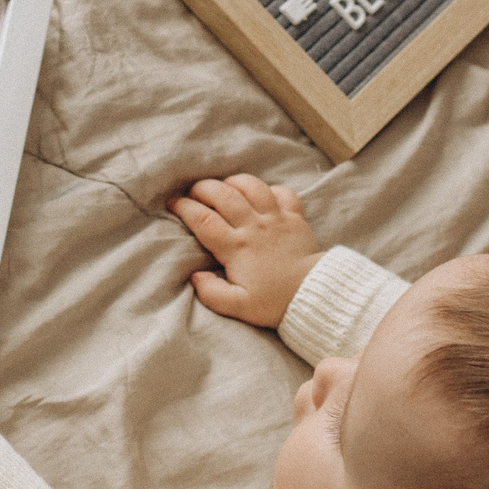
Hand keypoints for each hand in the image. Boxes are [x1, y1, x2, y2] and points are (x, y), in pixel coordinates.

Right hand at [170, 174, 319, 327]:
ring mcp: (276, 218)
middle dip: (202, 188)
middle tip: (193, 193)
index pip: (203, 219)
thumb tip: (194, 277)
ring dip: (233, 182)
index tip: (173, 204)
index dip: (184, 208)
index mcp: (236, 247)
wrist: (315, 295)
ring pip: (252, 186)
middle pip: (223, 194)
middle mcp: (254, 226)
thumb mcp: (238, 307)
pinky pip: (282, 192)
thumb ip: (211, 293)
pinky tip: (261, 195)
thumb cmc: (274, 302)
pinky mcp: (295, 217)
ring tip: (223, 187)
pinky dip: (269, 189)